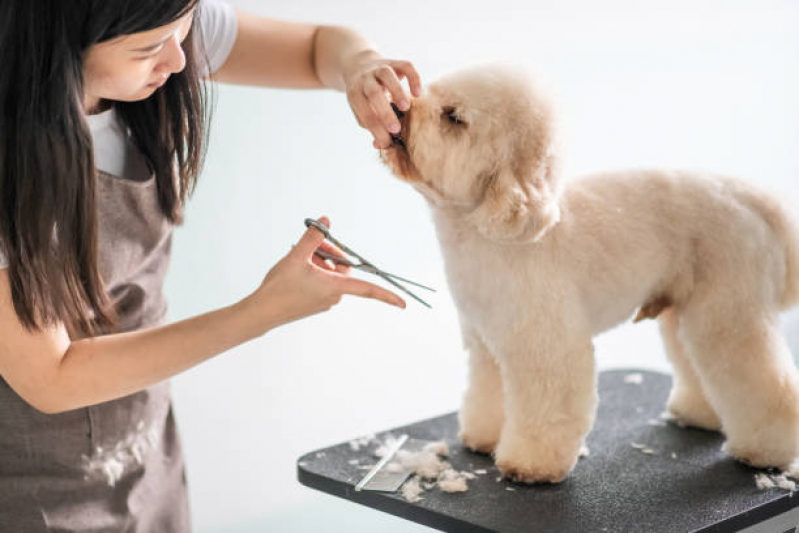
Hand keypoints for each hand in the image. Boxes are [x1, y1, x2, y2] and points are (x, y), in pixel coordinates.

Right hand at [248, 216, 405, 329]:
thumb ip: (313, 238)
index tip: (405, 304)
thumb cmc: (279, 287)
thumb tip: (326, 222)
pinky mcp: (314, 304)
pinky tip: (295, 269)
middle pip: (342, 270)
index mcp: (335, 287)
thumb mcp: (296, 257)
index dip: (388, 296)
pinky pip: (321, 283)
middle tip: (313, 246)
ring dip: (319, 263)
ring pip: (330, 275)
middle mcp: (333, 297)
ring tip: (298, 257)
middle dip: (330, 255)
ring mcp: (324, 302)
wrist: (260, 312)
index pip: (369, 290)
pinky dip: (313, 273)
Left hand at [343, 52, 421, 148]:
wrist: (358, 64)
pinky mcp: (394, 62)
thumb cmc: (363, 95)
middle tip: (396, 129)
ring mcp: (379, 68)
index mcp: (355, 94)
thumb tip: (381, 144)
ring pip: (387, 75)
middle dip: (385, 112)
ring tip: (406, 108)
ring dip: (397, 91)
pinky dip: (413, 78)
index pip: (364, 113)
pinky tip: (418, 93)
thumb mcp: (360, 109)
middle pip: (373, 93)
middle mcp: (365, 79)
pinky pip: (405, 66)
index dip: (376, 128)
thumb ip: (370, 125)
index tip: (387, 141)